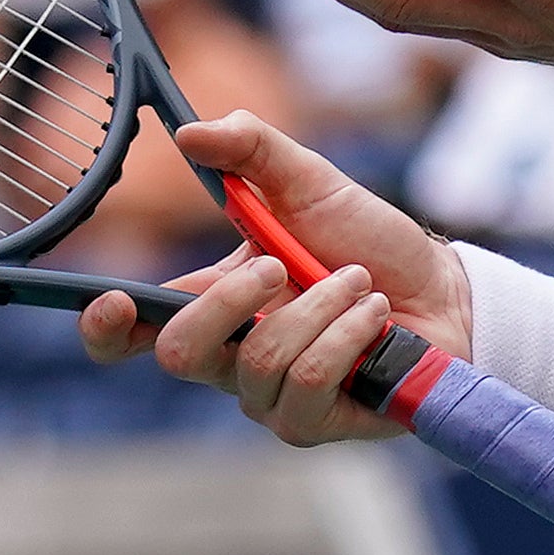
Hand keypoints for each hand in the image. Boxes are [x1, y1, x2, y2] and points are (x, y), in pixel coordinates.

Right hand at [75, 115, 466, 447]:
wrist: (445, 290)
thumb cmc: (368, 241)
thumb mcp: (310, 183)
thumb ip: (251, 150)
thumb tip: (190, 131)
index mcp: (214, 302)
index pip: (137, 331)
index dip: (108, 326)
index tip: (113, 301)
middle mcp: (230, 358)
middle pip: (180, 352)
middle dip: (230, 299)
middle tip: (280, 263)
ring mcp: (270, 396)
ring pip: (258, 360)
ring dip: (318, 306)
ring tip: (357, 282)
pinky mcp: (315, 423)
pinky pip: (309, 383)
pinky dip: (345, 335)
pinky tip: (374, 317)